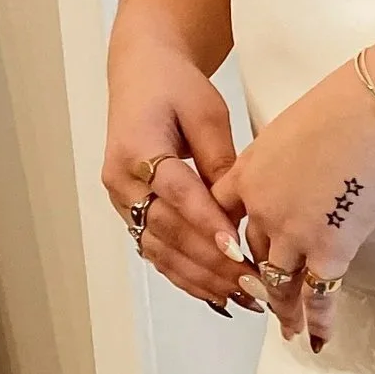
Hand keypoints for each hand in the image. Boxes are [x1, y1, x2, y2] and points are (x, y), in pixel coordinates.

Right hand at [103, 33, 256, 318]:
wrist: (141, 76)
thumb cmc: (176, 88)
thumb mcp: (206, 111)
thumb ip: (220, 158)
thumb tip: (239, 206)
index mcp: (137, 147)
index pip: (175, 192)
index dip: (205, 223)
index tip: (236, 249)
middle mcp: (122, 180)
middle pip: (166, 230)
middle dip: (209, 261)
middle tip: (252, 283)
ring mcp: (122, 201)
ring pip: (159, 249)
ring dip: (200, 278)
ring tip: (242, 297)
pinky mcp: (131, 213)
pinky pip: (156, 252)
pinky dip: (185, 276)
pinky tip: (216, 295)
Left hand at [211, 63, 374, 347]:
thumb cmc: (348, 104)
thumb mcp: (298, 122)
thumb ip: (291, 153)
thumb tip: (307, 162)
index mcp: (250, 171)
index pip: (226, 213)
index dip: (229, 235)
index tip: (233, 250)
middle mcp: (261, 207)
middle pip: (250, 251)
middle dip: (255, 277)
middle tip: (259, 297)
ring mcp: (292, 232)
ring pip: (279, 281)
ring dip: (283, 308)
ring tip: (286, 328)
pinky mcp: (329, 249)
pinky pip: (318, 293)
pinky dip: (317, 320)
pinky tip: (316, 338)